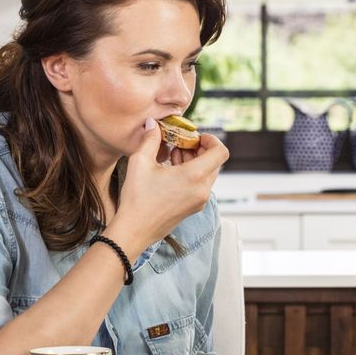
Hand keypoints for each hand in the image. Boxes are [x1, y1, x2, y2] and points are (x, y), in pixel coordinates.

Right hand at [109, 119, 229, 250]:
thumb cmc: (137, 198)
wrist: (134, 231)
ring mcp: (200, 201)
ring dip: (195, 161)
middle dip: (200, 149)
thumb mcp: (140, 162)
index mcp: (195, 176)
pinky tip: (171, 171)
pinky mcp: (194, 208)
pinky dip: (192, 174)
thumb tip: (153, 123)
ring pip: (208, 174)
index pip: (221, 152)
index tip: (195, 137)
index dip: (212, 140)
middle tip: (181, 144)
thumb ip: (150, 139)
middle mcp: (202, 190)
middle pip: (215, 162)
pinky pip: (201, 186)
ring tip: (173, 156)